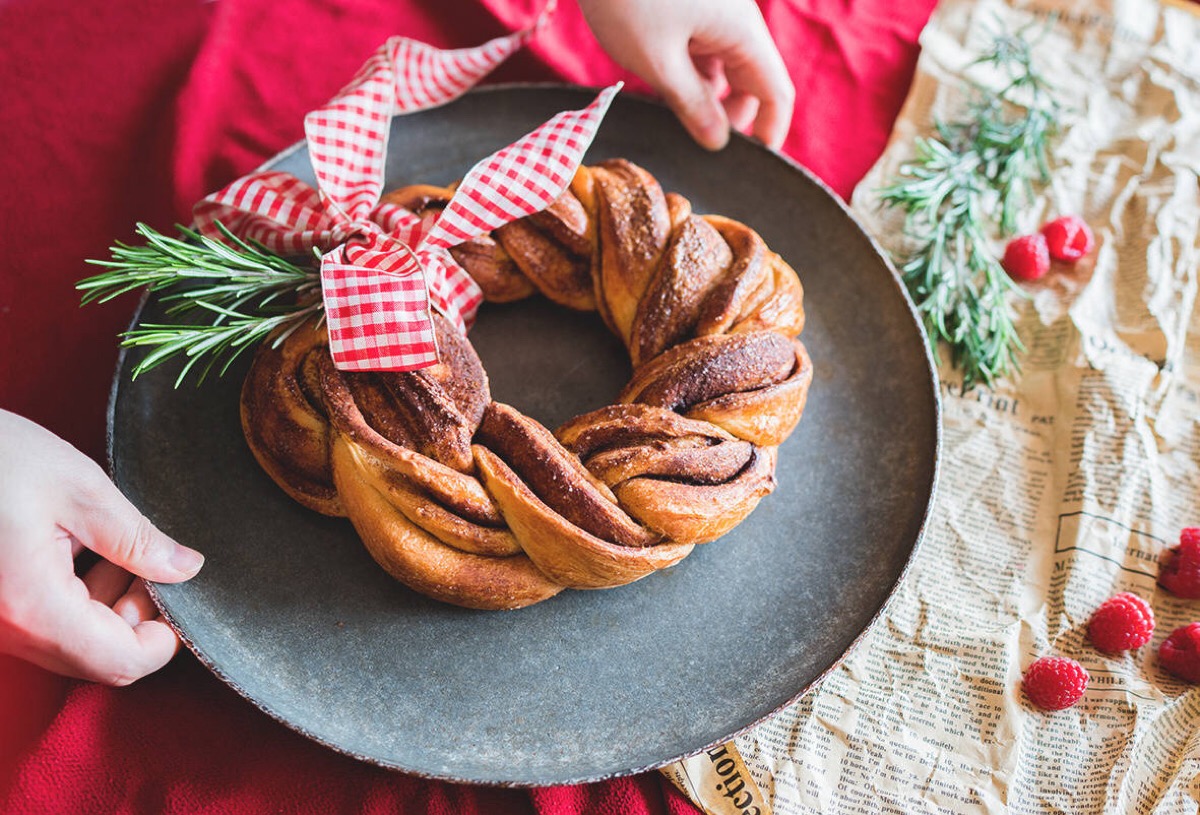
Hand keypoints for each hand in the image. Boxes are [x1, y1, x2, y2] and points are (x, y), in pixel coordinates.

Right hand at [0, 410, 203, 684]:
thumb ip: (137, 538)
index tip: (181, 596)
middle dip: (137, 615)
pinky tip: (80, 549)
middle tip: (148, 561)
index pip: (120, 663)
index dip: (165, 640)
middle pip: (97, 658)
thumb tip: (186, 569)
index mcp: (35, 607)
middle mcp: (9, 630)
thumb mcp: (79, 488)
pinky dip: (75, 597)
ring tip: (113, 547)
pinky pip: (44, 623)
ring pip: (72, 643)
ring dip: (107, 604)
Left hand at [578, 0, 794, 150]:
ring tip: (674, 116)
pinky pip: (702, 47)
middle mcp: (737, 20)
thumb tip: (718, 141)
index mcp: (743, 32)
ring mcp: (713, 10)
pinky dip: (690, 72)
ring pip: (724, 65)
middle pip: (752, 80)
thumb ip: (692, 105)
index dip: (770, 132)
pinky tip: (662, 85)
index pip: (776, 93)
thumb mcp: (658, 62)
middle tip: (699, 145)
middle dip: (733, 116)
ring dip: (707, 95)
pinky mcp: (689, 5)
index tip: (753, 166)